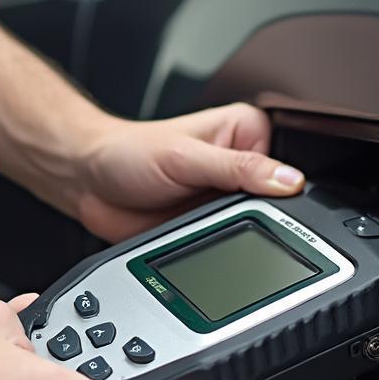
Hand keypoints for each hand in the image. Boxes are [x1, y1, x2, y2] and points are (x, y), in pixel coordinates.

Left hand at [73, 103, 304, 241]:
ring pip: (255, 225)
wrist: (89, 182)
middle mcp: (242, 162)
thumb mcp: (187, 157)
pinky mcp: (213, 223)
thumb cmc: (128, 153)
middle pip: (274, 199)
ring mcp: (228, 196)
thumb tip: (289, 180)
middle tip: (222, 211)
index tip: (264, 198)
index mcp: (246, 132)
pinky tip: (202, 237)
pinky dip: (221, 247)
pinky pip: (231, 242)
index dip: (280, 184)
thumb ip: (239, 168)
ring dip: (235, 232)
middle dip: (253, 211)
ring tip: (204, 220)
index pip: (285, 162)